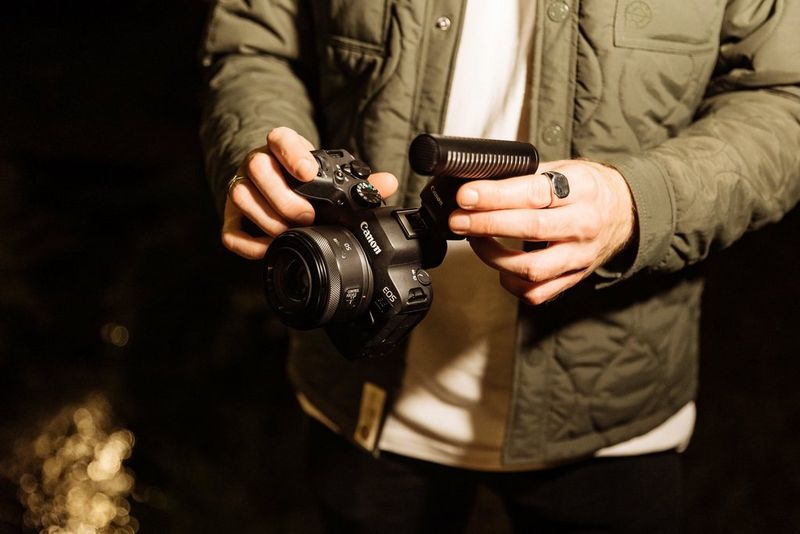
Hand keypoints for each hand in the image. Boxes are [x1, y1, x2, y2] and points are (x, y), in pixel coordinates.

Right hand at [222, 127, 397, 258]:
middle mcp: (256, 164)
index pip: (280, 138)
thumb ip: (359, 180)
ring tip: (291, 232)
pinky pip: (231, 232)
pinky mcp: (232, 218)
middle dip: (284, 197)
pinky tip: (270, 248)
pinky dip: (250, 245)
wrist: (276, 187)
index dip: (292, 153)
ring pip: (242, 197)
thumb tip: (387, 183)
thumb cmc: (304, 182)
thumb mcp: (329, 176)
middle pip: (257, 168)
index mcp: (281, 148)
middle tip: (307, 215)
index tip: (308, 172)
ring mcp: (240, 189)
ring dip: (269, 220)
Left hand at [448, 159, 634, 304]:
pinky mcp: (574, 277)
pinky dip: (512, 283)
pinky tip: (501, 267)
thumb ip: (525, 176)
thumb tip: (479, 183)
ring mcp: (579, 255)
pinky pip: (537, 292)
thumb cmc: (586, 189)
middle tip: (458, 220)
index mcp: (580, 189)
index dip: (495, 196)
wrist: (625, 212)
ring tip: (476, 240)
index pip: (533, 193)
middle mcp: (582, 224)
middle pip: (530, 229)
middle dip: (486, 225)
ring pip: (532, 268)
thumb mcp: (563, 169)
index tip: (466, 196)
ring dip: (494, 256)